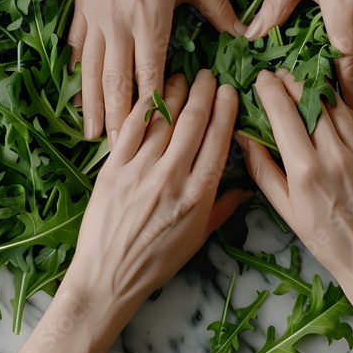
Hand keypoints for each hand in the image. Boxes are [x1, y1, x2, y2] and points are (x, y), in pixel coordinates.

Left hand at [0, 70, 245, 352]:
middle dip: (203, 91)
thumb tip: (246, 187)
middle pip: (193, 121)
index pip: (218, 140)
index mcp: (198, 195)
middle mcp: (171, 177)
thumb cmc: (156, 263)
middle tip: (207, 74)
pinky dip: (144, 107)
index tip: (229, 90)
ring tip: (182, 76)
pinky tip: (151, 92)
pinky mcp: (113, 169)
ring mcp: (140, 171)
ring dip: (175, 92)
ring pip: (163, 119)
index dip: (225, 109)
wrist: (107, 278)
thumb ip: (222, 208)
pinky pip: (131, 129)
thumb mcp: (197, 239)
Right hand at [68, 0, 244, 143]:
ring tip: (92, 135)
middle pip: (117, 85)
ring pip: (93, 74)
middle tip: (118, 152)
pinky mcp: (83, 14)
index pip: (150, 78)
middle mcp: (120, 31)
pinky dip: (78, 74)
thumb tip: (245, 32)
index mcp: (150, 24)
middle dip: (118, 121)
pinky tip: (76, 92)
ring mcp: (97, 24)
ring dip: (93, 107)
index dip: (152, 110)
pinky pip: (80, 50)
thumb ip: (218, 8)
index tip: (155, 138)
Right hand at [238, 70, 352, 352]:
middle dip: (292, 81)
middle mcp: (335, 156)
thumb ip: (262, 169)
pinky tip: (333, 108)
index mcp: (305, 171)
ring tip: (305, 85)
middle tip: (281, 75)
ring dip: (318, 90)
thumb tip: (243, 135)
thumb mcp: (286, 209)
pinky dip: (343, 110)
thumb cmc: (326, 240)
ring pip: (336, 106)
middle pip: (310, 100)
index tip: (262, 78)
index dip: (270, 89)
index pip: (282, 112)